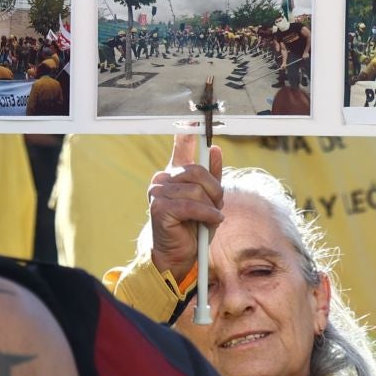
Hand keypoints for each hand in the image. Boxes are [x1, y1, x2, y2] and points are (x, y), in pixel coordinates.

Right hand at [147, 134, 224, 280]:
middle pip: (196, 171)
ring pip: (196, 190)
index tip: (193, 121)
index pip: (180, 148)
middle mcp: (162, 180)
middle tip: (218, 205)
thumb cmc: (193, 228)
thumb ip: (212, 177)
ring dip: (211, 206)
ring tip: (211, 218)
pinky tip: (210, 222)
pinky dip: (206, 214)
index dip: (187, 134)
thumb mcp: (208, 201)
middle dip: (214, 189)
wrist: (179, 255)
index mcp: (174, 175)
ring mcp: (157, 192)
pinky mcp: (159, 207)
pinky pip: (191, 205)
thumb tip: (215, 149)